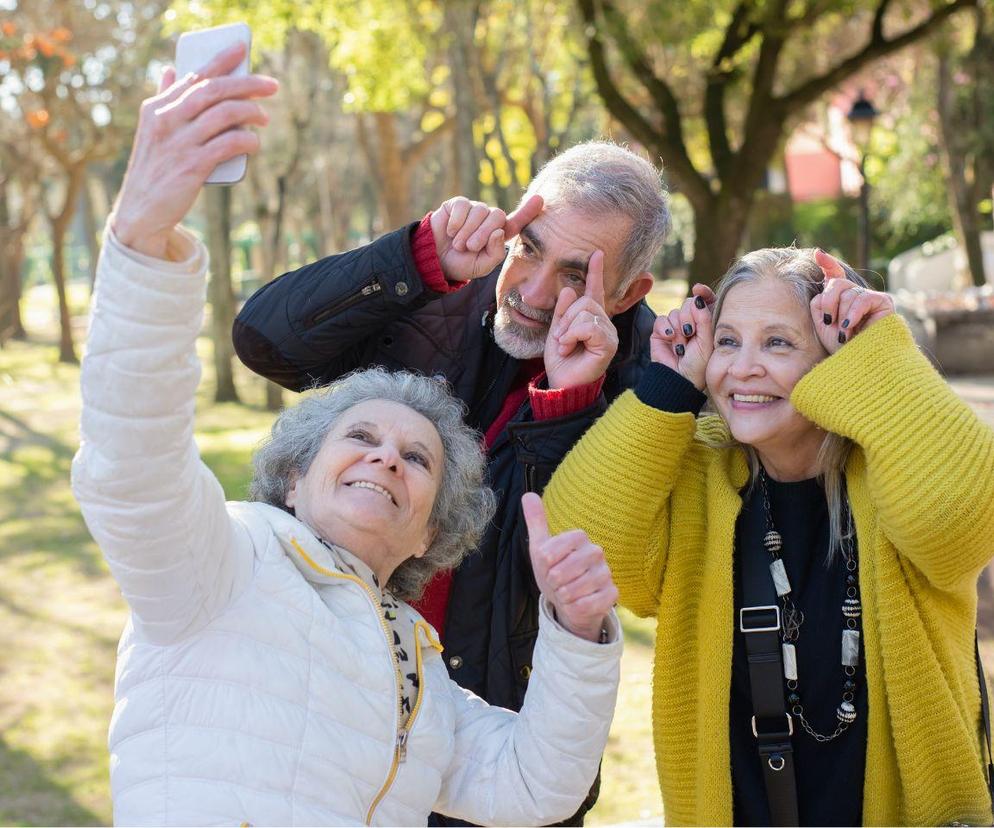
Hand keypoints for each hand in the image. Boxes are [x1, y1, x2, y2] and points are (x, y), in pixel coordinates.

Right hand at [111, 43, 278, 258]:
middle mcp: (166, 120)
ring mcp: (179, 143)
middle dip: (246, 83)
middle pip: (213, 90)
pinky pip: (228, 144)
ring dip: (251, 112)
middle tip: (271, 85)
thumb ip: (163, 100)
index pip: (193, 76)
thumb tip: (168, 70)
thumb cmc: (154, 169)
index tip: (241, 49)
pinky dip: (246, 140)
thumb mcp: (152, 131)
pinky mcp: (192, 166)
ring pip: (224, 114)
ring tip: (265, 117)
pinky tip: (255, 143)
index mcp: (156, 108)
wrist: (141, 211)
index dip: (220, 60)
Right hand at [430, 193, 543, 280]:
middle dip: (483, 233)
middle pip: (497, 215)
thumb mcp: (481, 266)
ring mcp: (474, 210)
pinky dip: (456, 222)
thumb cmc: (461, 264)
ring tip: (458, 244)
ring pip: (480, 211)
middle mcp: (489, 219)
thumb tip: (499, 231)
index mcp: (499, 235)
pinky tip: (450, 231)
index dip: (528, 211)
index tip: (539, 199)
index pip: (517, 222)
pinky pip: (463, 206)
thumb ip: (495, 253)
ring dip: (467, 231)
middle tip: (470, 247)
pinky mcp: (458, 204)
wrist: (435, 260)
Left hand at [521, 493, 617, 642]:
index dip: (544, 565)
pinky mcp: (612, 594)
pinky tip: (577, 604)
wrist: (569, 601)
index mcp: (579, 537)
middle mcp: (596, 552)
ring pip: (572, 590)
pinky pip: (586, 605)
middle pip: (559, 572)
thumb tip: (528, 495)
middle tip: (557, 582)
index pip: (550, 552)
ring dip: (563, 596)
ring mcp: (606, 573)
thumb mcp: (541, 548)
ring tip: (567, 593)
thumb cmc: (555, 571)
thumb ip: (536, 522)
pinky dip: (575, 608)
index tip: (547, 566)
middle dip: (552, 583)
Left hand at [544, 250, 618, 388]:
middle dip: (566, 318)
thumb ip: (562, 310)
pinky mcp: (608, 344)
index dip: (595, 272)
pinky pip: (589, 326)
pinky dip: (573, 335)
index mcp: (591, 318)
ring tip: (565, 345)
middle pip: (585, 301)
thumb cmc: (561, 360)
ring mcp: (608, 333)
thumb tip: (568, 289)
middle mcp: (604, 323)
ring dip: (567, 329)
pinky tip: (569, 348)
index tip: (596, 253)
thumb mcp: (556, 330)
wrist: (562, 383)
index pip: (594, 291)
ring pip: (586, 312)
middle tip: (560, 338)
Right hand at [649, 284, 714, 390]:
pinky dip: (665, 328)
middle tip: (690, 333)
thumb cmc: (698, 364)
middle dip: (689, 317)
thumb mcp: (706, 341)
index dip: (703, 293)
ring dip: (678, 328)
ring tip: (681, 344)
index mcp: (706, 324)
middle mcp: (691, 323)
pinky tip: (670, 339)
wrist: (678, 379)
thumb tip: (698, 297)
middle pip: (688, 303)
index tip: (699, 289)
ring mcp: (675, 327)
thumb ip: (704, 318)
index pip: (706, 301)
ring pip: (675, 312)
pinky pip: (661, 319)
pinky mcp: (660, 332)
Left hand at [809, 249, 894, 354]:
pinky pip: (863, 298)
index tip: (818, 254)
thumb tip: (825, 278)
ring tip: (844, 334)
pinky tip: (850, 326)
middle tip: (829, 322)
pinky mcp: (884, 302)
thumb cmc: (839, 347)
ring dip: (841, 315)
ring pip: (848, 293)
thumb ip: (820, 300)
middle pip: (836, 283)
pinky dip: (853, 313)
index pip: (835, 276)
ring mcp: (870, 297)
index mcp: (840, 299)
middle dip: (828, 302)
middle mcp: (856, 295)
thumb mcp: (822, 322)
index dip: (828, 264)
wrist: (857, 362)